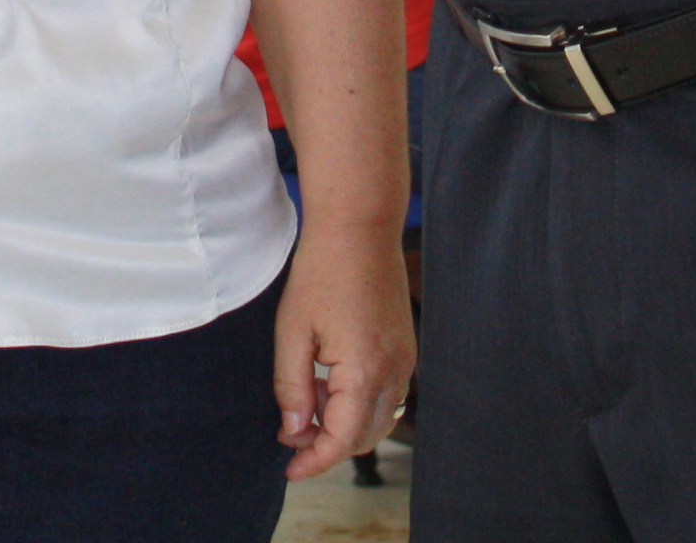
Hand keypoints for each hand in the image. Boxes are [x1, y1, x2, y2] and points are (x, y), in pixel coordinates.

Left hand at [272, 214, 415, 481]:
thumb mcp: (292, 332)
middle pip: (363, 438)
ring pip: (378, 419)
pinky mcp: (406, 348)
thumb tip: (293, 432)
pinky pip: (386, 394)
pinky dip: (358, 403)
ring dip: (343, 424)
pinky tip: (327, 379)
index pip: (341, 441)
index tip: (289, 469)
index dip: (313, 461)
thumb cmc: (322, 272)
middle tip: (289, 430)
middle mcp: (394, 372)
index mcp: (365, 372)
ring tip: (305, 398)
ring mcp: (406, 360)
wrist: (360, 227)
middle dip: (326, 444)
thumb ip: (291, 388)